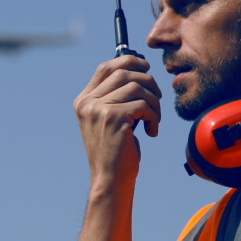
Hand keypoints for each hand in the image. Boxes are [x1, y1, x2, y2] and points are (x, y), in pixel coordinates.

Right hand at [73, 55, 159, 188]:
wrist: (110, 179)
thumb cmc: (115, 151)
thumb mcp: (108, 120)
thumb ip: (114, 97)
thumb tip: (138, 70)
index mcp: (83, 101)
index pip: (106, 67)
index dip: (129, 61)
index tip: (146, 67)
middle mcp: (87, 103)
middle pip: (124, 72)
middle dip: (148, 82)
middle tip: (157, 99)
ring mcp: (98, 109)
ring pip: (137, 87)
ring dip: (154, 103)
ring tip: (154, 120)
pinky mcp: (113, 118)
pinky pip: (143, 105)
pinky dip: (153, 116)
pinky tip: (151, 131)